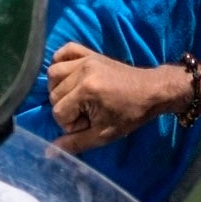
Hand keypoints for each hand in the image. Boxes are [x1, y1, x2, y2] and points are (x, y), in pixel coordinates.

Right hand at [43, 47, 176, 152]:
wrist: (151, 91)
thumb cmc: (129, 115)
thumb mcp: (103, 134)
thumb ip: (76, 143)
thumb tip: (49, 151)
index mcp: (86, 90)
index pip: (58, 112)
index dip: (71, 125)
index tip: (88, 124)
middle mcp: (82, 70)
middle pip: (53, 94)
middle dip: (66, 109)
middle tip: (86, 113)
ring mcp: (86, 59)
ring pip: (54, 72)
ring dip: (59, 88)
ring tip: (76, 98)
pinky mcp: (90, 53)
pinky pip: (66, 50)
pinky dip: (61, 60)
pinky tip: (69, 75)